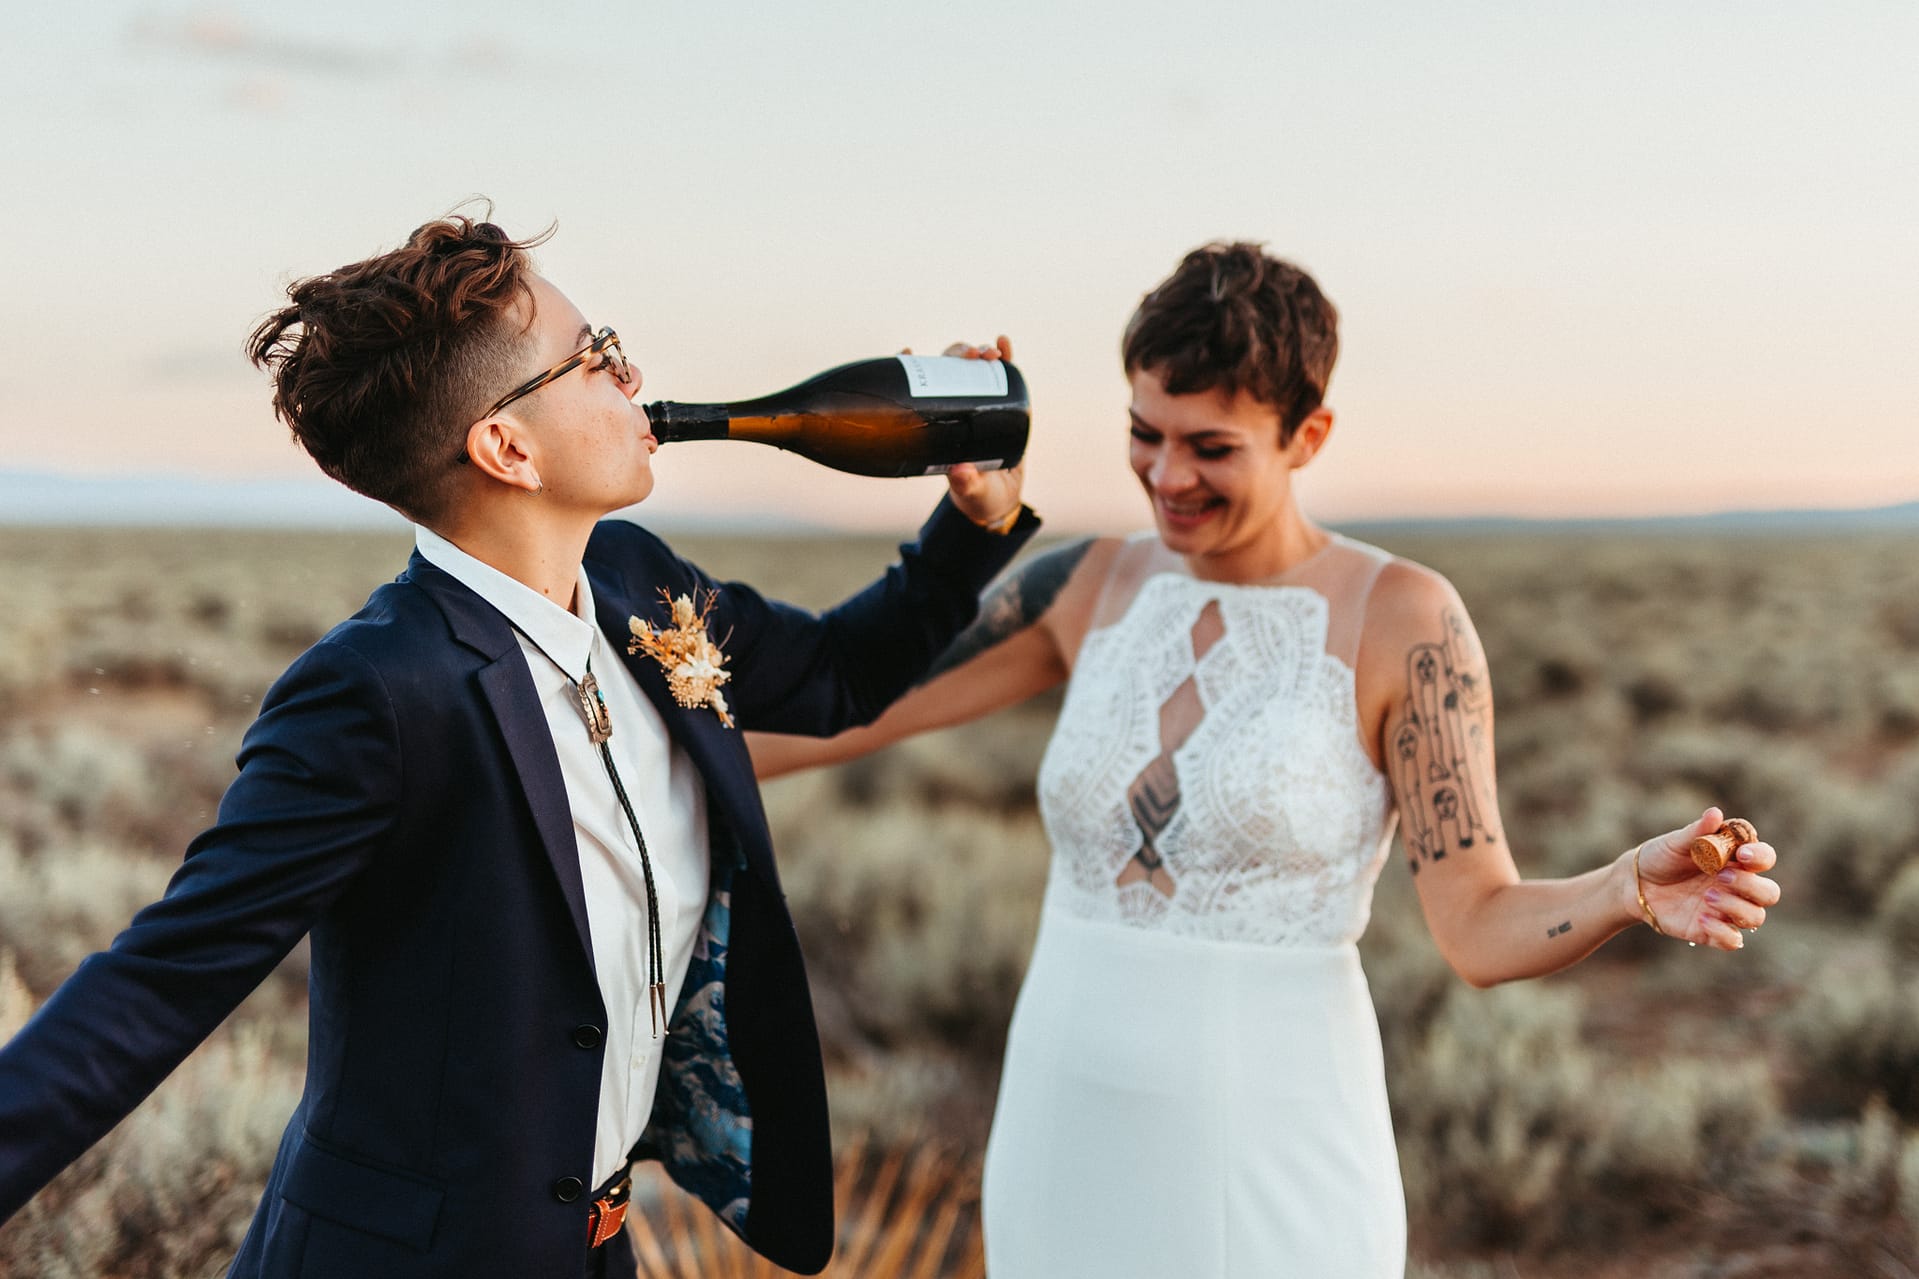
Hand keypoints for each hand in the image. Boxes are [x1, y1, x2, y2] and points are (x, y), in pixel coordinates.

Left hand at [903, 336, 1025, 527]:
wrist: (1001, 499)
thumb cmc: (977, 495)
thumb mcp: (970, 490)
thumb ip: (965, 483)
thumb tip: (960, 471)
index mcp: (936, 425)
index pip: (919, 390)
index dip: (910, 367)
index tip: (907, 352)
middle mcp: (954, 409)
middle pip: (950, 369)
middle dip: (958, 355)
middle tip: (971, 357)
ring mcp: (978, 405)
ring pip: (973, 368)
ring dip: (979, 353)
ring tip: (990, 354)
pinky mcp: (1002, 406)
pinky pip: (1003, 377)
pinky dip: (1006, 357)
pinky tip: (1004, 343)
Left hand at [1633, 807, 1780, 949]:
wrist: (1635, 884)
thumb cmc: (1661, 857)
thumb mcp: (1675, 842)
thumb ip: (1697, 831)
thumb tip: (1716, 813)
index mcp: (1735, 860)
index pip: (1765, 858)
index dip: (1761, 856)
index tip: (1742, 855)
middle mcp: (1738, 886)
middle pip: (1770, 892)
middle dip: (1751, 886)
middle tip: (1720, 877)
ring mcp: (1727, 910)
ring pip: (1756, 917)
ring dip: (1736, 908)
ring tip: (1707, 897)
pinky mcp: (1712, 931)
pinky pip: (1733, 941)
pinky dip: (1723, 932)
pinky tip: (1701, 919)